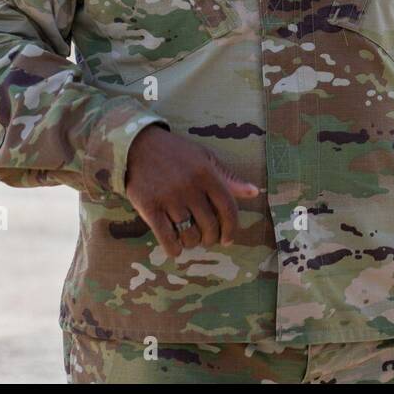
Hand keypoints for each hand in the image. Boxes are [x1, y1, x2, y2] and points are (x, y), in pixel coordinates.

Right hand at [124, 124, 258, 258]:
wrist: (138, 145)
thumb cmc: (176, 153)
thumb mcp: (205, 158)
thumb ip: (228, 178)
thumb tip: (254, 192)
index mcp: (207, 174)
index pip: (228, 208)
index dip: (231, 228)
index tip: (228, 239)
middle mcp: (190, 187)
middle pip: (209, 225)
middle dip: (211, 238)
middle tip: (206, 239)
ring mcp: (169, 197)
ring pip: (188, 233)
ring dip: (192, 243)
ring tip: (190, 240)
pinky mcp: (149, 206)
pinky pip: (165, 236)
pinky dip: (173, 248)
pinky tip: (175, 248)